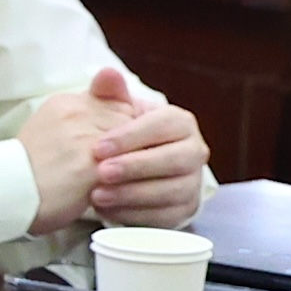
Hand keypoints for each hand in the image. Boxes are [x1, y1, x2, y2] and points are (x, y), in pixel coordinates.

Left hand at [19, 65, 208, 232]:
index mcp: (179, 122)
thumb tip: (108, 74)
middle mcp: (193, 151)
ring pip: (172, 191)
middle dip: (136, 167)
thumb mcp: (108, 112)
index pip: (165, 124)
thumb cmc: (116, 136)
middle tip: (100, 172)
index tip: (98, 147)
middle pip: (176, 160)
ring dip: (134, 194)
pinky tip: (109, 212)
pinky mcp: (184, 210)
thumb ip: (107, 94)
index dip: (133, 136)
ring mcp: (192, 182)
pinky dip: (137, 215)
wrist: (120, 168)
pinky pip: (166, 217)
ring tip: (97, 195)